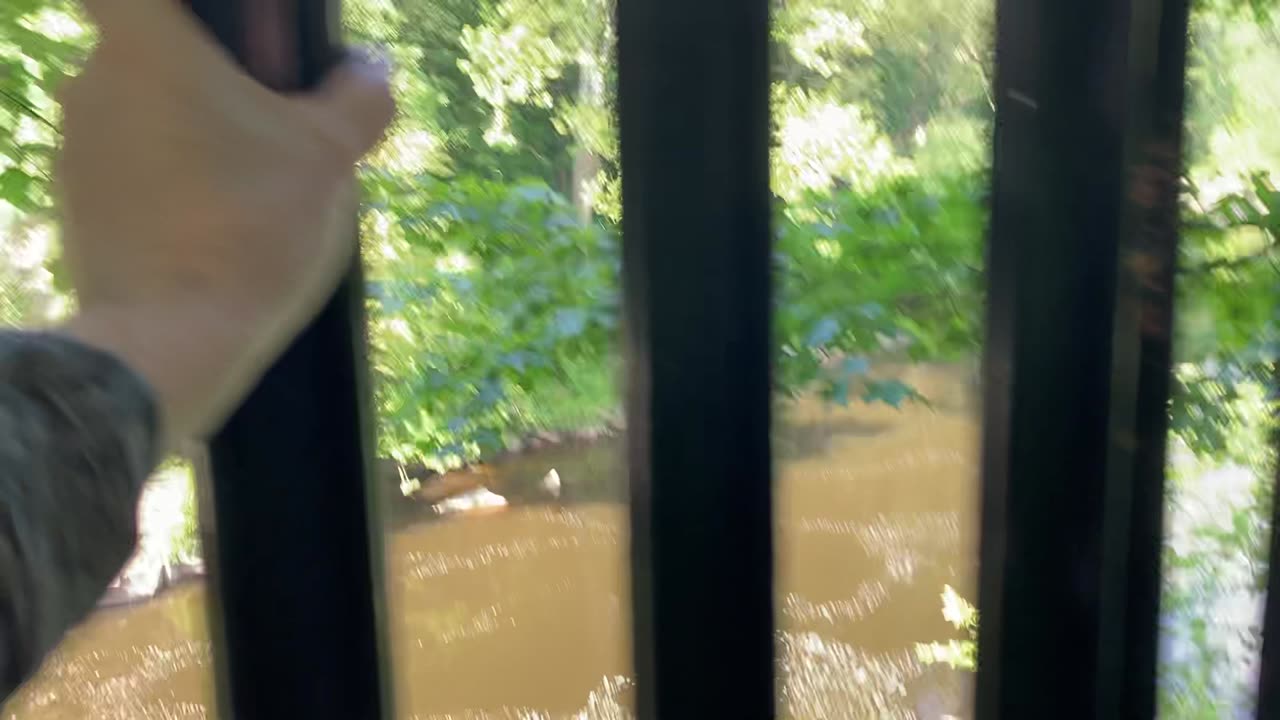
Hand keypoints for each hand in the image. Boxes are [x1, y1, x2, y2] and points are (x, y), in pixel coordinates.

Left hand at [57, 0, 394, 444]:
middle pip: (154, 52)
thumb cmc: (253, 228)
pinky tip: (220, 231)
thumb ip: (358, 99)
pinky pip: (130, 173)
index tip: (235, 38)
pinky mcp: (75, 208)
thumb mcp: (332, 157)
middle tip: (276, 126)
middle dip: (212, 81)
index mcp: (147, 47)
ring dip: (194, 137)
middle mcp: (92, 85)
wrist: (174, 340)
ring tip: (258, 192)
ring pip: (143, 116)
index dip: (189, 8)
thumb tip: (371, 72)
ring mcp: (75, 149)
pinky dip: (170, 187)